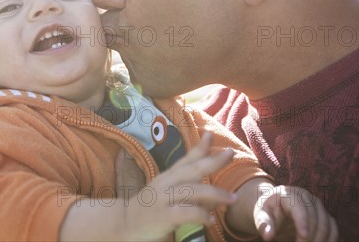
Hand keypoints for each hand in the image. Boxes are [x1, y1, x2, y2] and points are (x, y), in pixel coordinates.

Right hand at [121, 132, 236, 241]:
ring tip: (233, 198)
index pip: (186, 158)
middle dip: (213, 161)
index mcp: (168, 176)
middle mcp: (166, 183)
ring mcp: (164, 198)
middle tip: (230, 153)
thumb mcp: (168, 192)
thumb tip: (216, 193)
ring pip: (193, 191)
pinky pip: (186, 213)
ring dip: (216, 194)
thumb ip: (190, 190)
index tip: (211, 134)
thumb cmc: (151, 207)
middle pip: (192, 169)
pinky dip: (201, 214)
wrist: (125, 223)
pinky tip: (212, 219)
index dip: (200, 146)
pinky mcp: (163, 215)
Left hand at [254, 185, 337, 241]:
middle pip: (316, 218)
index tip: (303, 237)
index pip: (299, 208)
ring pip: (327, 224)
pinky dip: (331, 239)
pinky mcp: (324, 214)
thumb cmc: (268, 211)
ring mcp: (317, 204)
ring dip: (321, 240)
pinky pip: (333, 227)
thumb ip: (264, 224)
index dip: (303, 223)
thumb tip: (268, 235)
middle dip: (311, 237)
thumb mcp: (261, 215)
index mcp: (288, 194)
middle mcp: (306, 196)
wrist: (277, 207)